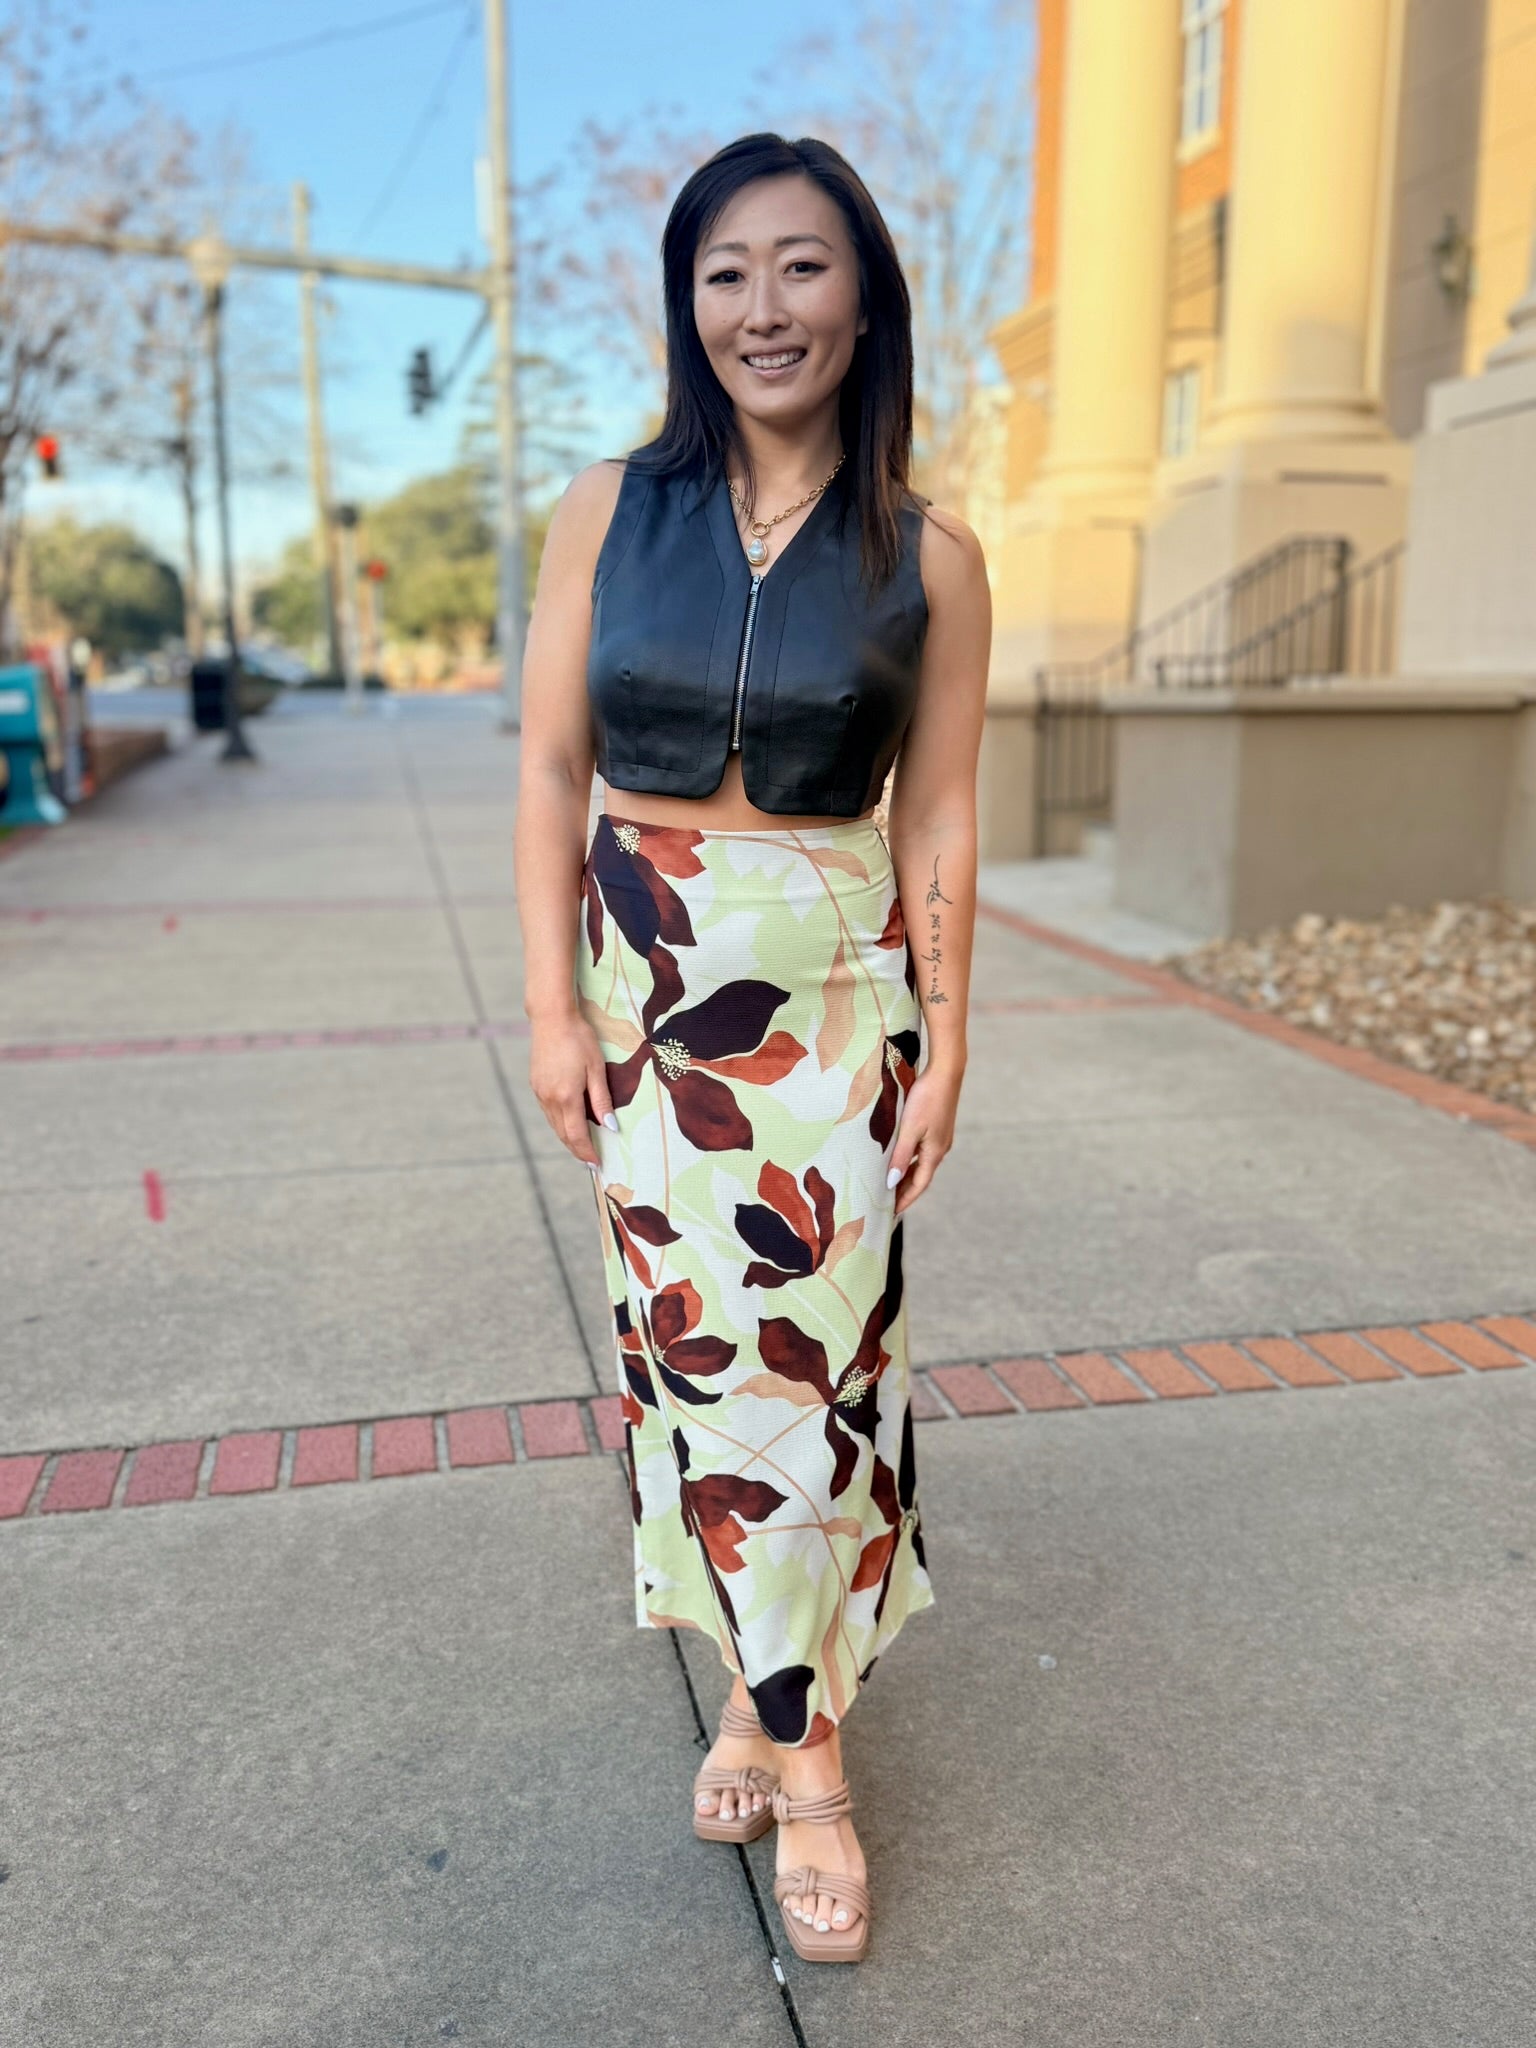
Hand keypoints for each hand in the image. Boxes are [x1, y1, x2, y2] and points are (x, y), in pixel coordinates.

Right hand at [528, 1010, 617, 1168]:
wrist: (552, 1018)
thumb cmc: (579, 1039)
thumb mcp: (596, 1068)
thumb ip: (602, 1100)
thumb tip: (610, 1128)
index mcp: (566, 1096)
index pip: (577, 1135)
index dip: (587, 1152)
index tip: (597, 1164)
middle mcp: (549, 1099)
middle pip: (563, 1134)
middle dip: (578, 1150)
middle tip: (592, 1161)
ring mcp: (540, 1092)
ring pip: (554, 1125)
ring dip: (568, 1138)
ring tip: (583, 1146)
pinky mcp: (536, 1085)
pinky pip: (549, 1112)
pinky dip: (560, 1123)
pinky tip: (570, 1122)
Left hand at [885, 1062, 961, 1214]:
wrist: (946, 1072)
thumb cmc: (926, 1098)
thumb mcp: (909, 1129)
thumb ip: (901, 1156)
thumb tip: (892, 1182)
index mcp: (935, 1153)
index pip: (919, 1184)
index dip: (905, 1199)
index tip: (892, 1213)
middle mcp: (940, 1148)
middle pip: (921, 1176)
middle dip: (905, 1190)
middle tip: (887, 1202)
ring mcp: (941, 1138)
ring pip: (922, 1164)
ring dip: (908, 1175)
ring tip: (891, 1184)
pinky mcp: (938, 1127)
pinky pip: (923, 1151)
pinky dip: (911, 1160)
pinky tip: (900, 1157)